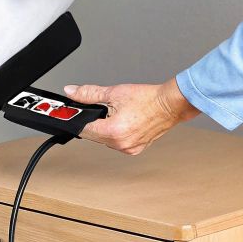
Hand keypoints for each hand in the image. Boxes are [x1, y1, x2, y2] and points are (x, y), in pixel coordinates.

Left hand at [63, 79, 200, 155]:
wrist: (170, 104)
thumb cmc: (148, 99)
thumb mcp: (113, 93)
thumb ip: (89, 94)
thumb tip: (72, 92)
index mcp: (113, 132)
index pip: (84, 129)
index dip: (79, 119)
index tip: (77, 113)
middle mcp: (121, 144)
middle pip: (94, 135)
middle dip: (94, 122)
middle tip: (102, 109)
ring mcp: (129, 148)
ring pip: (105, 140)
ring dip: (105, 128)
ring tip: (116, 114)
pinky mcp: (136, 149)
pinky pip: (118, 143)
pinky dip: (116, 133)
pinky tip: (123, 122)